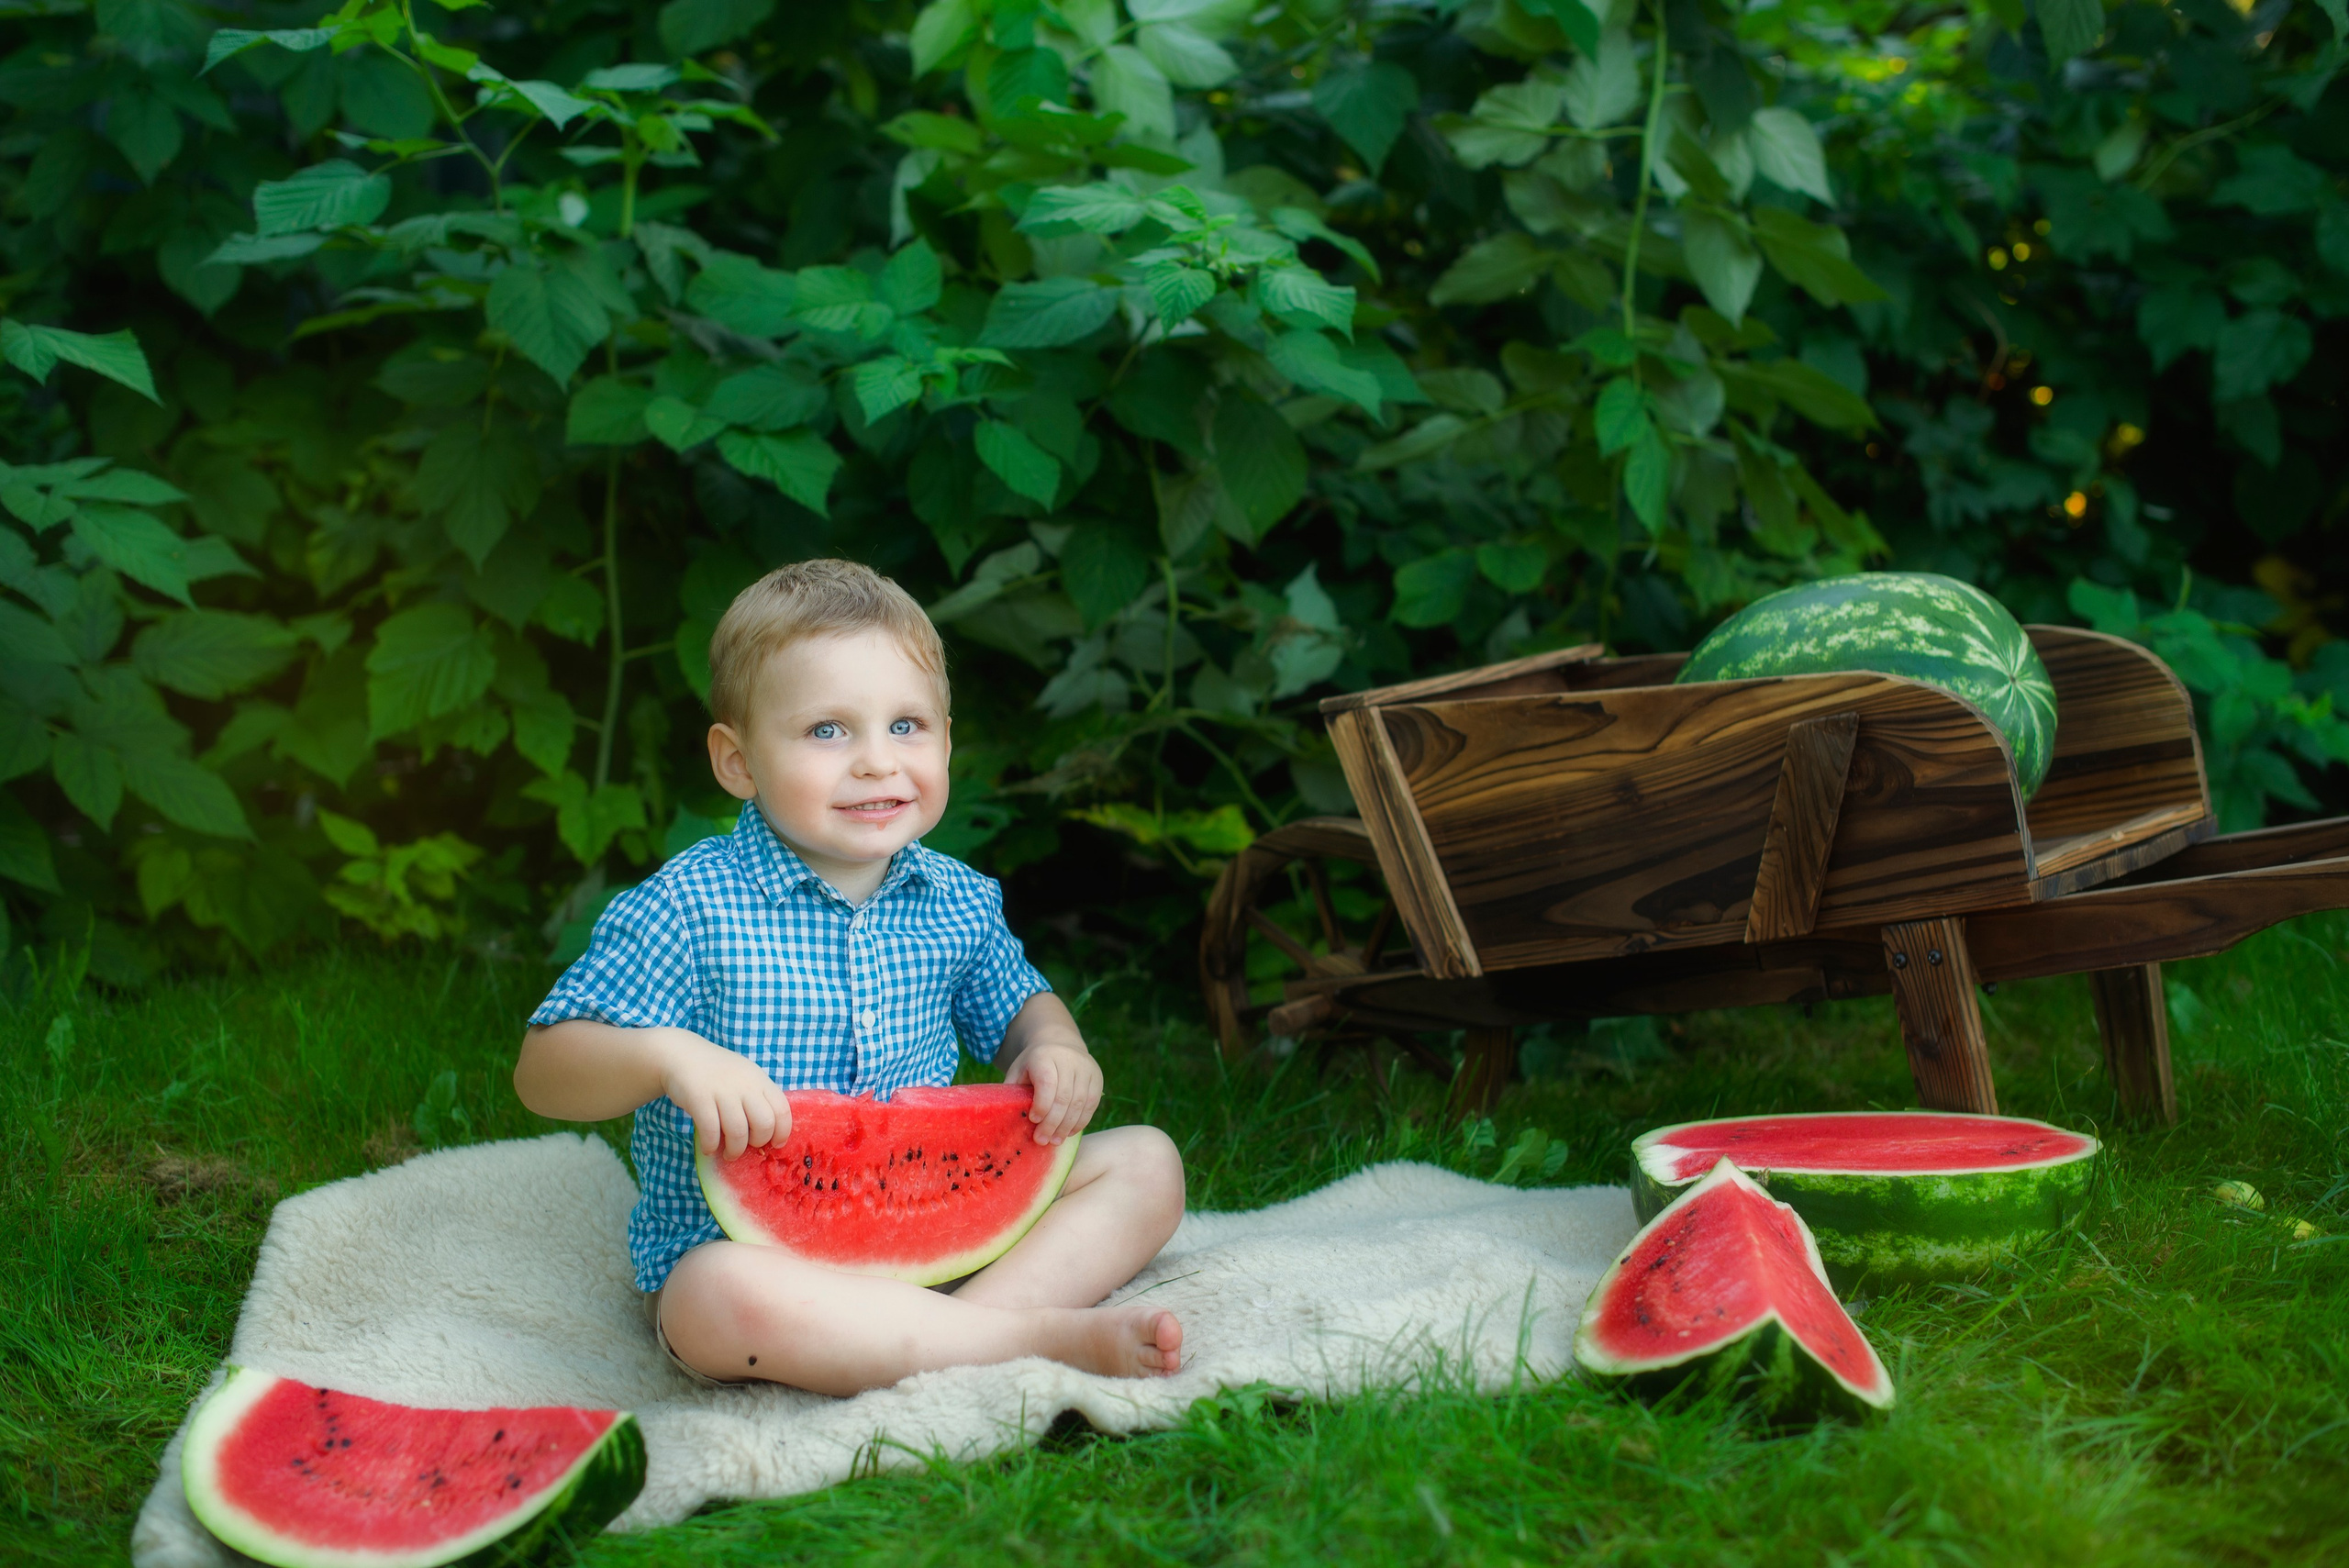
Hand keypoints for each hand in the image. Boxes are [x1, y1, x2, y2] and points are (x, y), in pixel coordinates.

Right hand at [656, 1029, 792, 1159]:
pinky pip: (711, 1131)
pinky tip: (708, 1148)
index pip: (782, 1110)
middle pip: (764, 1124)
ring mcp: (722, 1090)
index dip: (782, 1132)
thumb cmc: (716, 1073)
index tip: (774, 1144)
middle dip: (758, 1142)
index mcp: (760, 1080)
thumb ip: (757, 1099)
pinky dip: (711, 1146)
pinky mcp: (699, 1098)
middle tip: (747, 1147)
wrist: (681, 1055)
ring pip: (738, 1132)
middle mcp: (745, 1084)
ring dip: (734, 1150)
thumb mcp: (744, 1078)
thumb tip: (767, 1134)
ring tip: (728, 1153)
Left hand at [1004, 1039, 1101, 1145]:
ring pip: (1080, 1103)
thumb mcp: (1018, 1070)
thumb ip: (1013, 1091)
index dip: (1042, 1105)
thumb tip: (1004, 1119)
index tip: (1033, 1120)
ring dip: (1067, 1126)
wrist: (1059, 1043)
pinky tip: (1069, 1132)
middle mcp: (1069, 1060)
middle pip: (1064, 1097)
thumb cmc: (1033, 1064)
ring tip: (1055, 1141)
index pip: (1047, 1084)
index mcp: (1045, 1056)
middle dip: (1052, 1123)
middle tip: (1042, 1140)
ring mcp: (1086, 1068)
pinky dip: (1080, 1121)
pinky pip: (1091, 1104)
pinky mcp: (1097, 1078)